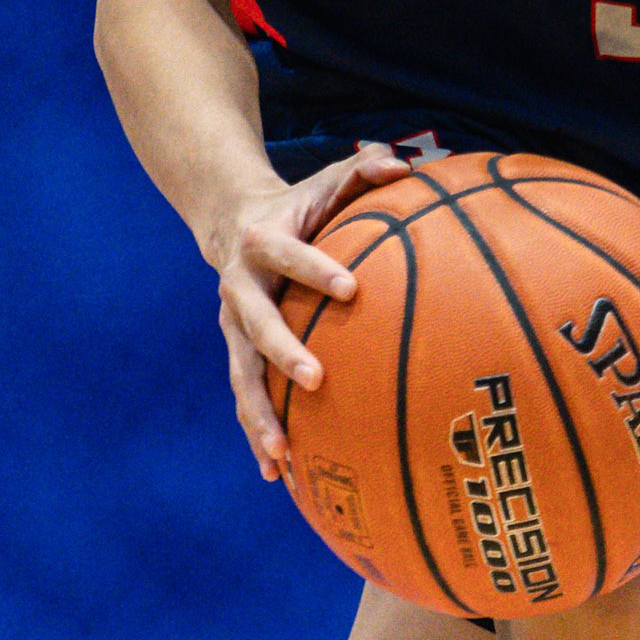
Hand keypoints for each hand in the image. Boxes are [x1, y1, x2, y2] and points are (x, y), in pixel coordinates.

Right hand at [216, 143, 410, 479]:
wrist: (232, 221)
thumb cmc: (301, 204)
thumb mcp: (327, 180)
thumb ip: (365, 169)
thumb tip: (407, 163)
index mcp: (262, 241)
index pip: (287, 255)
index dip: (315, 268)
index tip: (351, 289)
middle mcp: (240, 287)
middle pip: (256, 324)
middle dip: (283, 353)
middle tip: (318, 379)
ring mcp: (232, 326)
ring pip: (241, 375)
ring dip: (259, 415)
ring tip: (282, 455)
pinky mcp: (236, 353)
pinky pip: (245, 397)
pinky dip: (257, 434)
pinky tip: (278, 476)